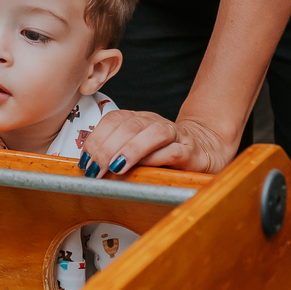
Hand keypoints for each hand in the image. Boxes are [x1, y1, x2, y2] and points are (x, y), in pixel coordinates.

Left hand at [78, 109, 237, 176]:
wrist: (205, 149)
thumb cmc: (163, 154)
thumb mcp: (135, 152)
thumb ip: (114, 154)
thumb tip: (88, 167)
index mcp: (138, 120)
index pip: (113, 120)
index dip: (96, 139)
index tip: (85, 161)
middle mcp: (154, 122)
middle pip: (129, 126)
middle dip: (107, 148)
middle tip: (96, 169)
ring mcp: (174, 135)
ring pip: (153, 133)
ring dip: (131, 149)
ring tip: (116, 167)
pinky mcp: (190, 151)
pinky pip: (174, 151)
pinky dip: (158, 158)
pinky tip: (145, 169)